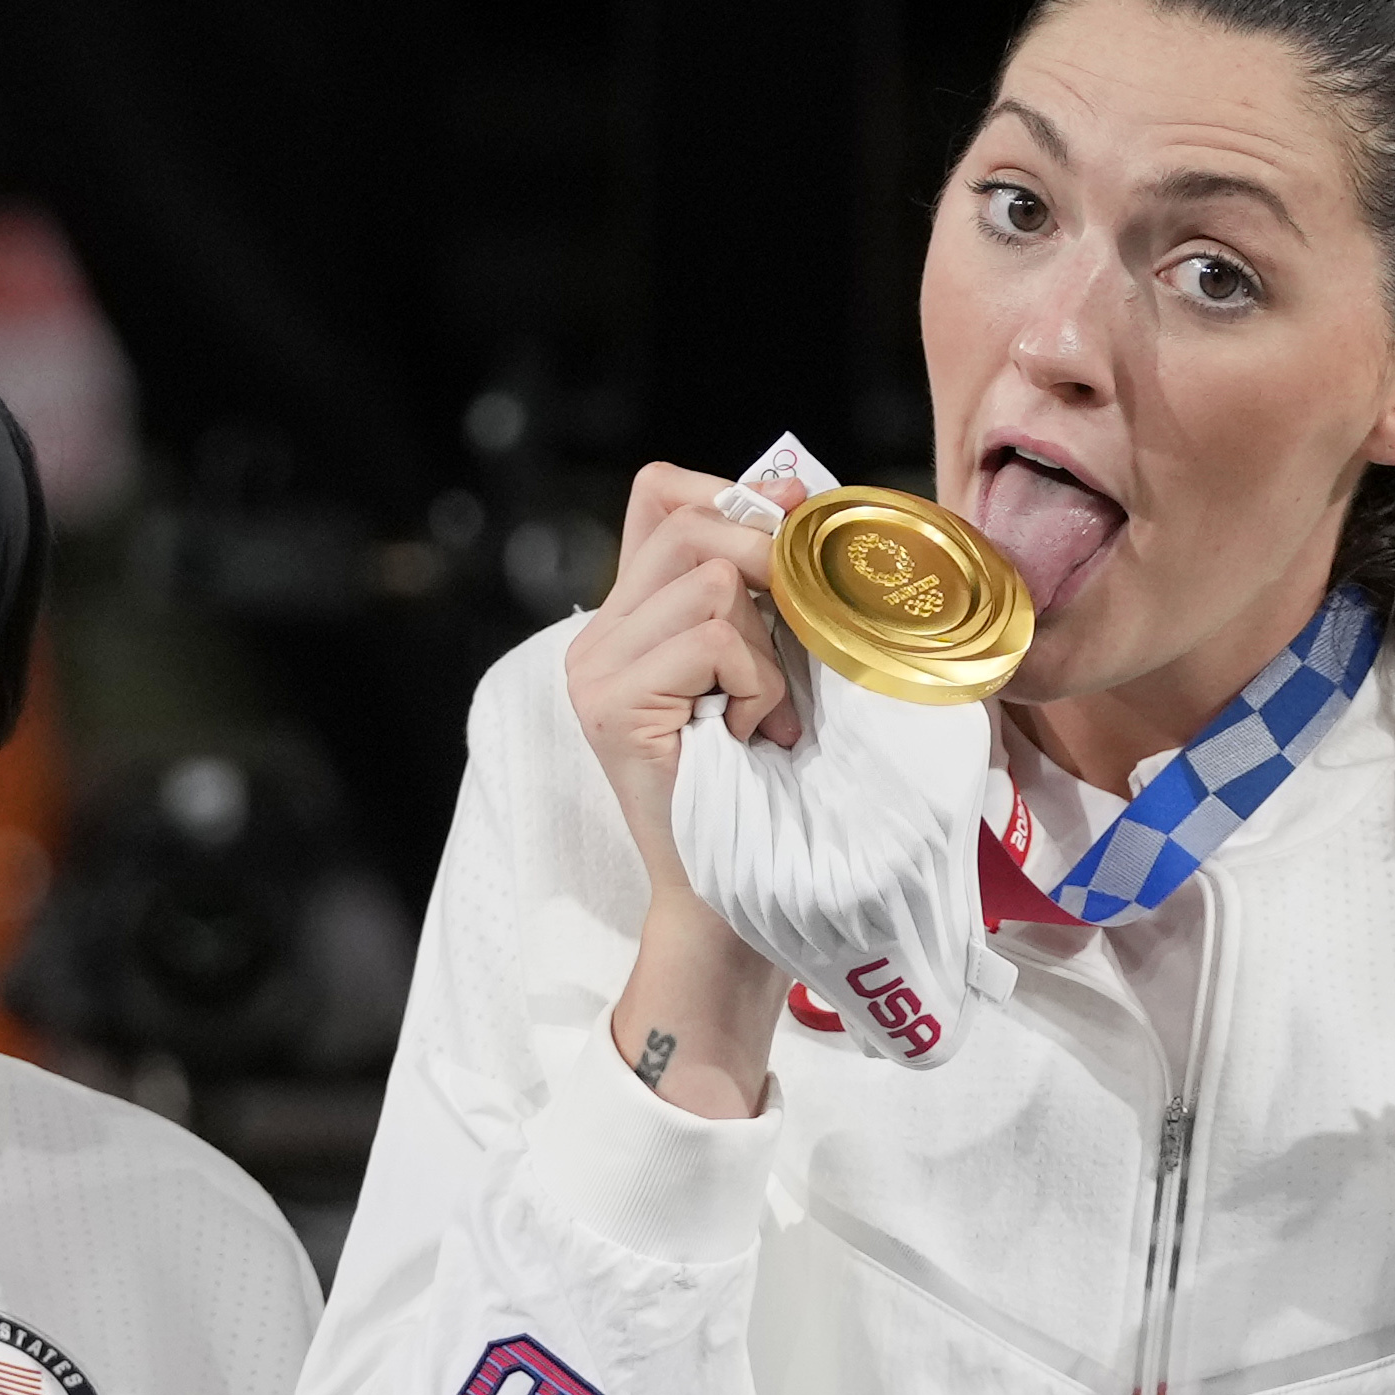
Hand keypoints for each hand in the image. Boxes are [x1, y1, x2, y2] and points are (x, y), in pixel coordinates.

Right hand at [562, 466, 791, 1114]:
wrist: (734, 903)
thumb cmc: (771, 791)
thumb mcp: (773, 664)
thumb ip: (765, 591)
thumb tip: (792, 490)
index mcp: (631, 619)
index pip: (659, 494)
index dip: (733, 493)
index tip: (795, 535)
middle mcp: (597, 638)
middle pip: (689, 520)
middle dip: (770, 563)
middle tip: (799, 641)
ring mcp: (596, 671)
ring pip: (710, 578)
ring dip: (768, 647)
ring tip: (770, 714)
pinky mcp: (612, 706)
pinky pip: (710, 637)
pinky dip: (758, 682)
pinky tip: (757, 734)